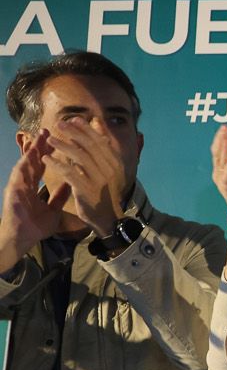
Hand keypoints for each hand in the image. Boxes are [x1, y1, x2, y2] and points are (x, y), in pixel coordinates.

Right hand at [1, 133, 66, 257]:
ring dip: (31, 150)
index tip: (59, 139)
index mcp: (34, 186)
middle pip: (33, 161)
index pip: (43, 165)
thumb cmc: (35, 226)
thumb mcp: (53, 208)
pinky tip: (29, 157)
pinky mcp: (13, 193)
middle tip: (49, 129)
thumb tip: (70, 182)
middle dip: (40, 145)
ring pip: (25, 164)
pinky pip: (18, 177)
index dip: (50, 152)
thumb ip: (60, 195)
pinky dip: (24, 166)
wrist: (23, 240)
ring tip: (39, 136)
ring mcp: (17, 186)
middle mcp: (25, 183)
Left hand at [40, 119, 127, 235]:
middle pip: (90, 146)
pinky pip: (70, 173)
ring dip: (63, 147)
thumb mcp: (111, 167)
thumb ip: (103, 146)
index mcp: (116, 162)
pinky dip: (57, 165)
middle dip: (74, 133)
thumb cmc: (107, 191)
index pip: (101, 140)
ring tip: (50, 141)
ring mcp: (99, 179)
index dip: (87, 129)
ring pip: (79, 157)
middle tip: (59, 124)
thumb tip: (97, 123)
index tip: (74, 119)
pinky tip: (47, 160)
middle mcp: (110, 168)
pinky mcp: (87, 190)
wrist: (109, 218)